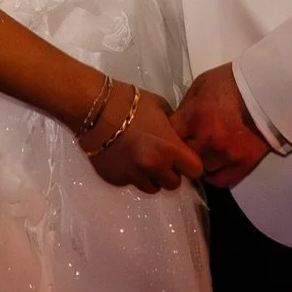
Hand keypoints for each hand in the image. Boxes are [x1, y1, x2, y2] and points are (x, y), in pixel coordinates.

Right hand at [80, 84, 204, 194]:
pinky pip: (132, 183)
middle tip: (161, 157)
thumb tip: (177, 140)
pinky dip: (133, 175)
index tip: (183, 158)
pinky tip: (126, 158)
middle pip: (174, 184)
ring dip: (152, 177)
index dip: (190, 164)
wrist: (96, 109)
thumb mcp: (162, 109)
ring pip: (153, 188)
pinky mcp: (117, 180)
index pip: (195, 170)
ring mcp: (135, 176)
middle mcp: (154, 167)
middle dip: (170, 172)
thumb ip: (173, 130)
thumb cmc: (131, 103)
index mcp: (170, 148)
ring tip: (143, 159)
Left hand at [171, 64, 272, 189]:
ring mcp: (225, 155)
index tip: (168, 136)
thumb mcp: (200, 85)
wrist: (266, 91)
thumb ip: (185, 107)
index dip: (166, 137)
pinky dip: (213, 175)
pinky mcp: (242, 165)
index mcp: (194, 117)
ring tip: (201, 153)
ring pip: (200, 170)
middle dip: (180, 152)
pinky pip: (219, 181)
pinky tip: (212, 165)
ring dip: (198, 162)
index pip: (168, 137)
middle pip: (181, 157)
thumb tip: (176, 124)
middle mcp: (207, 140)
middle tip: (184, 146)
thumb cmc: (230, 83)